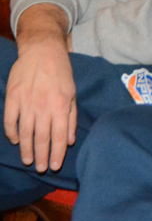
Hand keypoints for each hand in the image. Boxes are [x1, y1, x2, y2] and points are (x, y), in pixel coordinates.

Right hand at [4, 6, 75, 171]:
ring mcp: (26, 103)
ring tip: (29, 161)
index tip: (55, 166)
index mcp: (61, 106)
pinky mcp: (13, 98)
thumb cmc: (61, 73)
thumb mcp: (72, 93)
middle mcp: (43, 107)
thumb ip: (70, 117)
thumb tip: (70, 140)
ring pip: (25, 133)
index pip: (59, 136)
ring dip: (26, 149)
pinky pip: (10, 120)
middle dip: (42, 156)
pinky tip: (14, 141)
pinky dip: (11, 133)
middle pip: (41, 138)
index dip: (57, 153)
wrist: (43, 52)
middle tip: (42, 168)